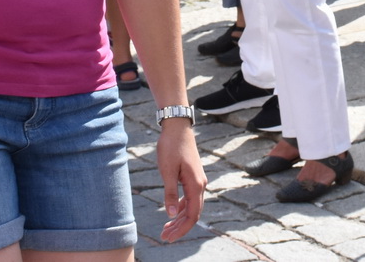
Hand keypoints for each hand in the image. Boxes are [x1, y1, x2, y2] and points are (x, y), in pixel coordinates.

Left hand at [156, 119, 206, 240]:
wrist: (177, 127)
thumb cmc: (171, 147)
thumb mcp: (167, 171)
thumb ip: (169, 193)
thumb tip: (170, 214)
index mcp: (195, 185)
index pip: (192, 215)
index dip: (182, 229)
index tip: (169, 238)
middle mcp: (200, 184)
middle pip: (192, 213)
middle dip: (179, 227)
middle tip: (164, 237)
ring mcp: (197, 180)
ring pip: (191, 206)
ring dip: (179, 219)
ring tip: (166, 229)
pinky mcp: (192, 176)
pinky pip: (189, 197)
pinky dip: (180, 207)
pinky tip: (171, 213)